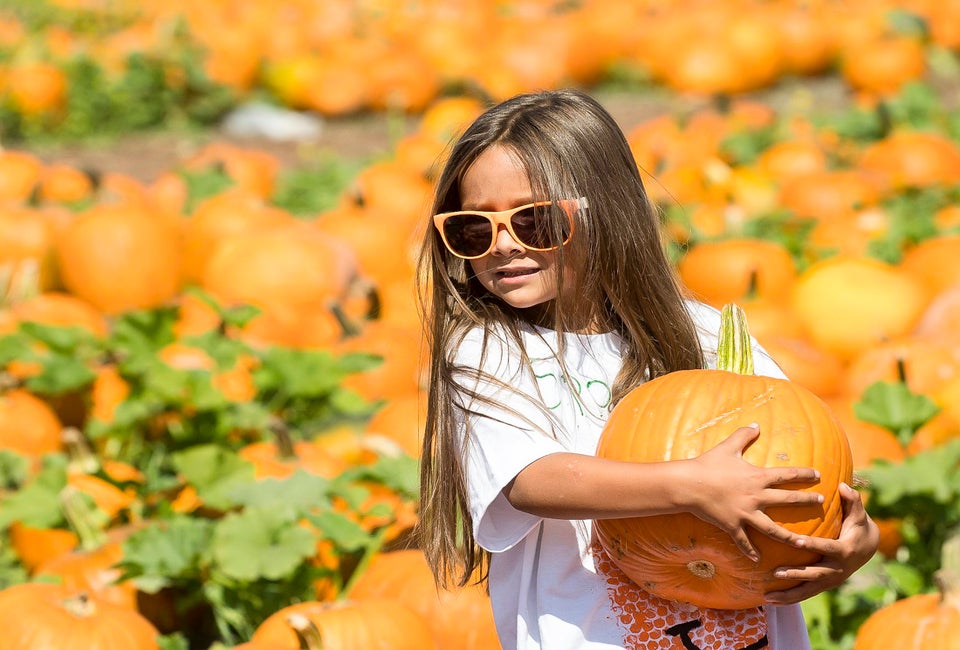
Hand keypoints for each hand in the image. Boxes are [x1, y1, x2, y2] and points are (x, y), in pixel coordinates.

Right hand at [685, 424, 823, 561]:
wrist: (689, 484)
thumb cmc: (708, 464)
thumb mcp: (727, 446)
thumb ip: (744, 435)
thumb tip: (756, 424)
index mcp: (757, 477)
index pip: (787, 475)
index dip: (804, 475)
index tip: (818, 476)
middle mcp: (756, 496)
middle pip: (787, 500)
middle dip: (806, 501)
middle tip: (821, 503)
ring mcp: (745, 513)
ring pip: (773, 529)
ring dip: (789, 537)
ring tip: (804, 543)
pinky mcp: (732, 525)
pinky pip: (744, 541)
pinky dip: (751, 551)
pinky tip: (758, 560)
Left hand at [763, 482, 880, 604]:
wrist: (868, 548)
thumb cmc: (858, 525)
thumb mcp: (858, 514)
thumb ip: (852, 501)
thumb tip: (844, 486)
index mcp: (844, 551)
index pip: (826, 548)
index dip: (813, 545)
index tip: (796, 541)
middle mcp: (837, 569)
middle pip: (815, 575)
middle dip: (796, 574)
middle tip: (776, 572)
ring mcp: (830, 580)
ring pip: (808, 590)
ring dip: (788, 595)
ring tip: (768, 597)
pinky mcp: (823, 585)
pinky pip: (805, 594)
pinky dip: (789, 599)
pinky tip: (770, 600)